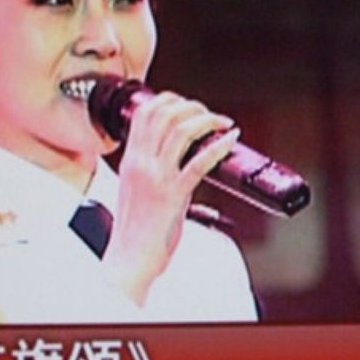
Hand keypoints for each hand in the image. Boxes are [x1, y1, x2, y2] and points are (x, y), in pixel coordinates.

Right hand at [101, 91, 239, 304]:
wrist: (130, 258)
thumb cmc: (134, 230)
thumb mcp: (134, 190)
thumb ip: (149, 170)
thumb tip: (174, 159)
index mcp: (130, 160)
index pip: (144, 113)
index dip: (169, 100)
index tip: (188, 105)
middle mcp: (141, 163)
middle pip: (164, 114)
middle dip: (192, 106)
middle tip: (209, 114)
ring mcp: (157, 178)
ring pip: (181, 131)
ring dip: (208, 120)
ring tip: (223, 122)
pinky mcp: (174, 195)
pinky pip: (199, 163)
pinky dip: (218, 147)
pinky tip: (230, 140)